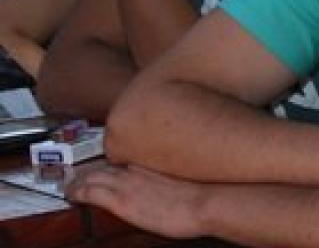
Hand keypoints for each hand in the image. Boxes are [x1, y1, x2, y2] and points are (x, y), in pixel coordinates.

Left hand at [66, 163, 206, 239]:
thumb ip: (177, 172)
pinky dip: (77, 191)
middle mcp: (136, 167)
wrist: (206, 202)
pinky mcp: (121, 201)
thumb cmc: (209, 191)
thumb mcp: (193, 174)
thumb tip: (177, 176)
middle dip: (89, 169)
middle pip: (105, 164)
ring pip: (92, 176)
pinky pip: (90, 192)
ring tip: (70, 184)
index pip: (123, 156)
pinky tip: (70, 194)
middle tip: (79, 173)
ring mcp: (127, 183)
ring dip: (78, 180)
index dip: (111, 161)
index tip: (107, 165)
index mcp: (153, 159)